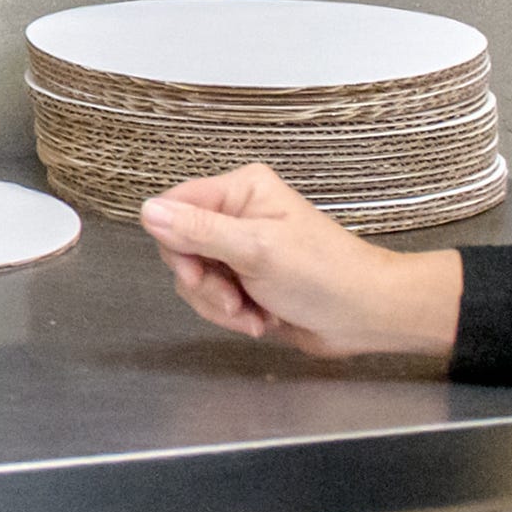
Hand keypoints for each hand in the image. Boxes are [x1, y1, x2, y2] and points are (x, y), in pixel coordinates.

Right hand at [136, 165, 462, 357]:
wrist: (365, 316)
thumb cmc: (322, 275)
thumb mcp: (256, 250)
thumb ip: (199, 231)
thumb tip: (146, 211)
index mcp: (241, 191)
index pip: (176, 206)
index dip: (176, 243)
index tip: (196, 270)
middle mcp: (237, 215)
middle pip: (180, 247)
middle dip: (202, 282)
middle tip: (232, 298)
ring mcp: (241, 250)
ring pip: (194, 278)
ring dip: (217, 305)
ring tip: (253, 313)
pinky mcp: (246, 281)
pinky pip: (212, 298)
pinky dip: (231, 315)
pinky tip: (260, 320)